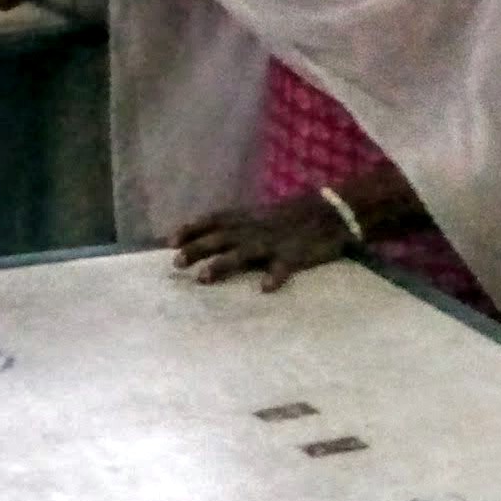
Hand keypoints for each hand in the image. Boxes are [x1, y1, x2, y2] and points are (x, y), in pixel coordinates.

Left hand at [168, 194, 358, 290]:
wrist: (331, 212)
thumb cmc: (291, 217)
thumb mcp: (259, 215)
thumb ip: (235, 226)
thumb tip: (205, 238)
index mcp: (247, 218)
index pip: (214, 220)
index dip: (192, 229)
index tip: (170, 241)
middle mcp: (255, 228)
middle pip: (221, 238)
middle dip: (198, 249)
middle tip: (177, 263)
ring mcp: (274, 241)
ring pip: (244, 253)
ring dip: (222, 264)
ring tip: (203, 278)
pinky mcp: (295, 255)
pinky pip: (283, 267)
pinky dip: (274, 276)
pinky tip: (264, 289)